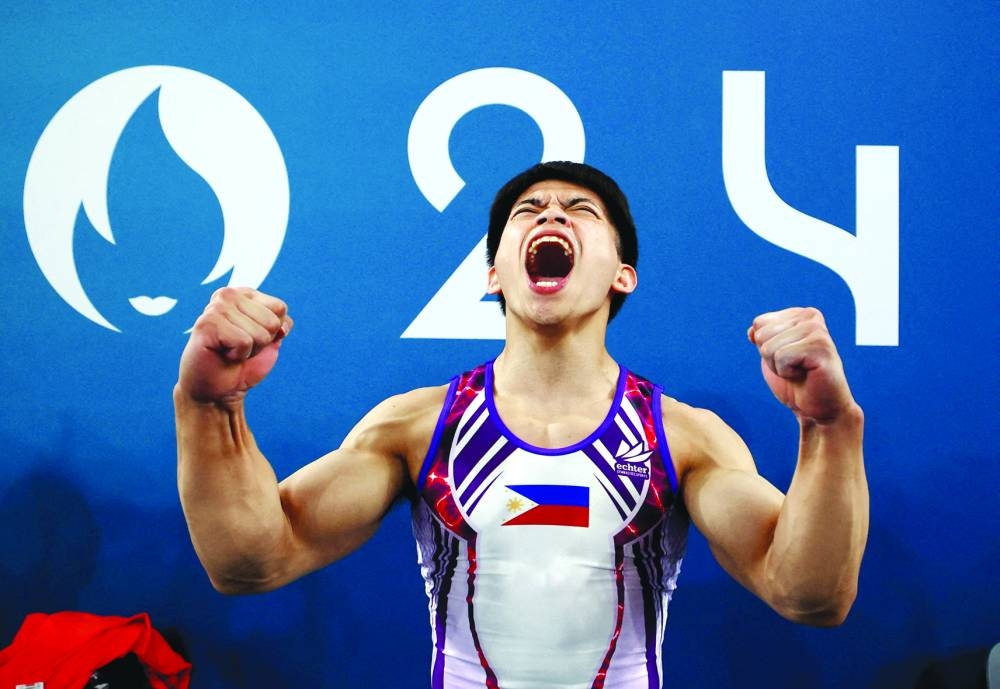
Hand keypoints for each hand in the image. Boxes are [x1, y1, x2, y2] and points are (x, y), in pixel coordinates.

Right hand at [178, 287, 292, 405]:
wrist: (218, 390)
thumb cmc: (243, 363)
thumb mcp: (271, 340)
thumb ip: (282, 324)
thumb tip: (283, 326)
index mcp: (244, 294)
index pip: (280, 308)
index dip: (272, 331)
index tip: (251, 338)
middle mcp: (228, 295)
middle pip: (272, 321)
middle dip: (261, 342)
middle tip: (239, 348)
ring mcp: (216, 307)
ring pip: (260, 333)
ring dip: (249, 350)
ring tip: (230, 351)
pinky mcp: (207, 324)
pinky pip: (244, 342)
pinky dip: (239, 355)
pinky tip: (223, 354)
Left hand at [747, 307, 857, 423]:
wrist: (819, 409)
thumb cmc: (797, 382)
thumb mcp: (773, 356)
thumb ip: (763, 338)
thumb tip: (751, 330)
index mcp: (800, 314)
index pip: (759, 323)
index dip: (766, 347)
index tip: (788, 358)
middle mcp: (811, 316)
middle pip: (762, 335)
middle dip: (771, 358)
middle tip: (795, 367)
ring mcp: (818, 330)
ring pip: (769, 347)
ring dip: (779, 366)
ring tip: (800, 371)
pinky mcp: (821, 347)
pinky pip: (781, 357)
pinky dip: (787, 372)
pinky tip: (806, 374)